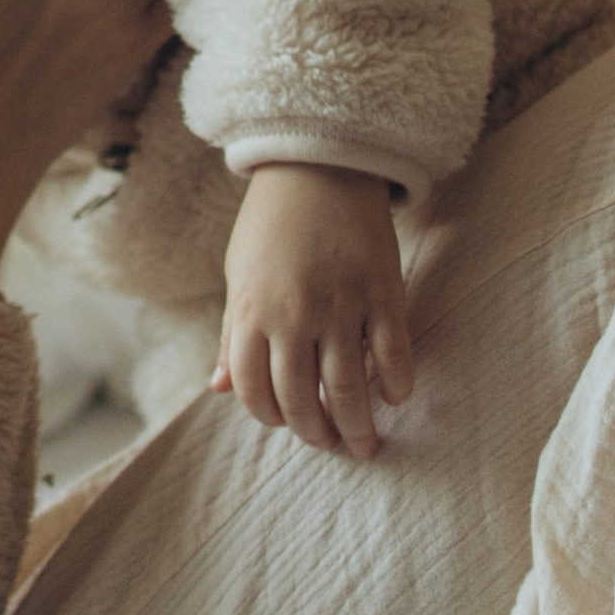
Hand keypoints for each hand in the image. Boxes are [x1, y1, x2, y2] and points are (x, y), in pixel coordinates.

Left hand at [216, 165, 412, 457]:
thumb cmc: (271, 226)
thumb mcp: (239, 276)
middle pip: (301, 399)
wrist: (318, 168)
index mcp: (250, 311)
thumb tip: (219, 389)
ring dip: (357, 425)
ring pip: (348, 388)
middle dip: (316, 433)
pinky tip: (394, 399)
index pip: (253, 389)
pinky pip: (393, 354)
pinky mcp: (382, 292)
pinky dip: (395, 384)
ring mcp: (340, 305)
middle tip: (332, 446)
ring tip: (365, 443)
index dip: (270, 417)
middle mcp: (293, 315)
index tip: (287, 424)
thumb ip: (232, 336)